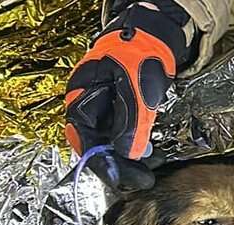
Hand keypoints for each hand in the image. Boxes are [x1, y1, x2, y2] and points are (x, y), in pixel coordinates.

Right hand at [64, 1, 194, 190]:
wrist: (152, 35)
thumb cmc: (139, 54)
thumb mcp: (137, 91)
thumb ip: (133, 123)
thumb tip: (131, 155)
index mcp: (81, 101)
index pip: (86, 143)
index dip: (106, 165)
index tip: (125, 180)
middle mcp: (88, 109)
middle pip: (97, 148)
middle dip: (118, 167)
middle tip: (142, 180)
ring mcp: (102, 111)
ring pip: (110, 145)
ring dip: (128, 159)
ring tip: (148, 171)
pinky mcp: (118, 112)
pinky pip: (122, 136)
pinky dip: (134, 147)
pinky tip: (148, 154)